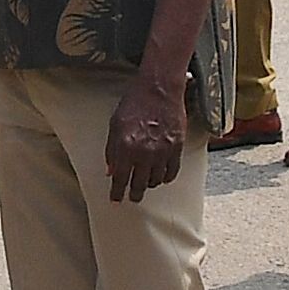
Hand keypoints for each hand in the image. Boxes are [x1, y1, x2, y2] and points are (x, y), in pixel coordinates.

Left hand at [103, 68, 188, 202]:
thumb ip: (112, 150)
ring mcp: (162, 151)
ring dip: (148, 184)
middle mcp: (144, 152)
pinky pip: (171, 172)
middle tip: (132, 197)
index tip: (115, 200)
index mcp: (126, 146)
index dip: (117, 192)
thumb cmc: (134, 102)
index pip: (120, 178)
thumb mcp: (115, 124)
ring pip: (155, 180)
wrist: (159, 89)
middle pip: (139, 184)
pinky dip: (165, 177)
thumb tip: (111, 171)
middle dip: (134, 193)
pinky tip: (160, 176)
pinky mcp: (177, 147)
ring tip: (145, 182)